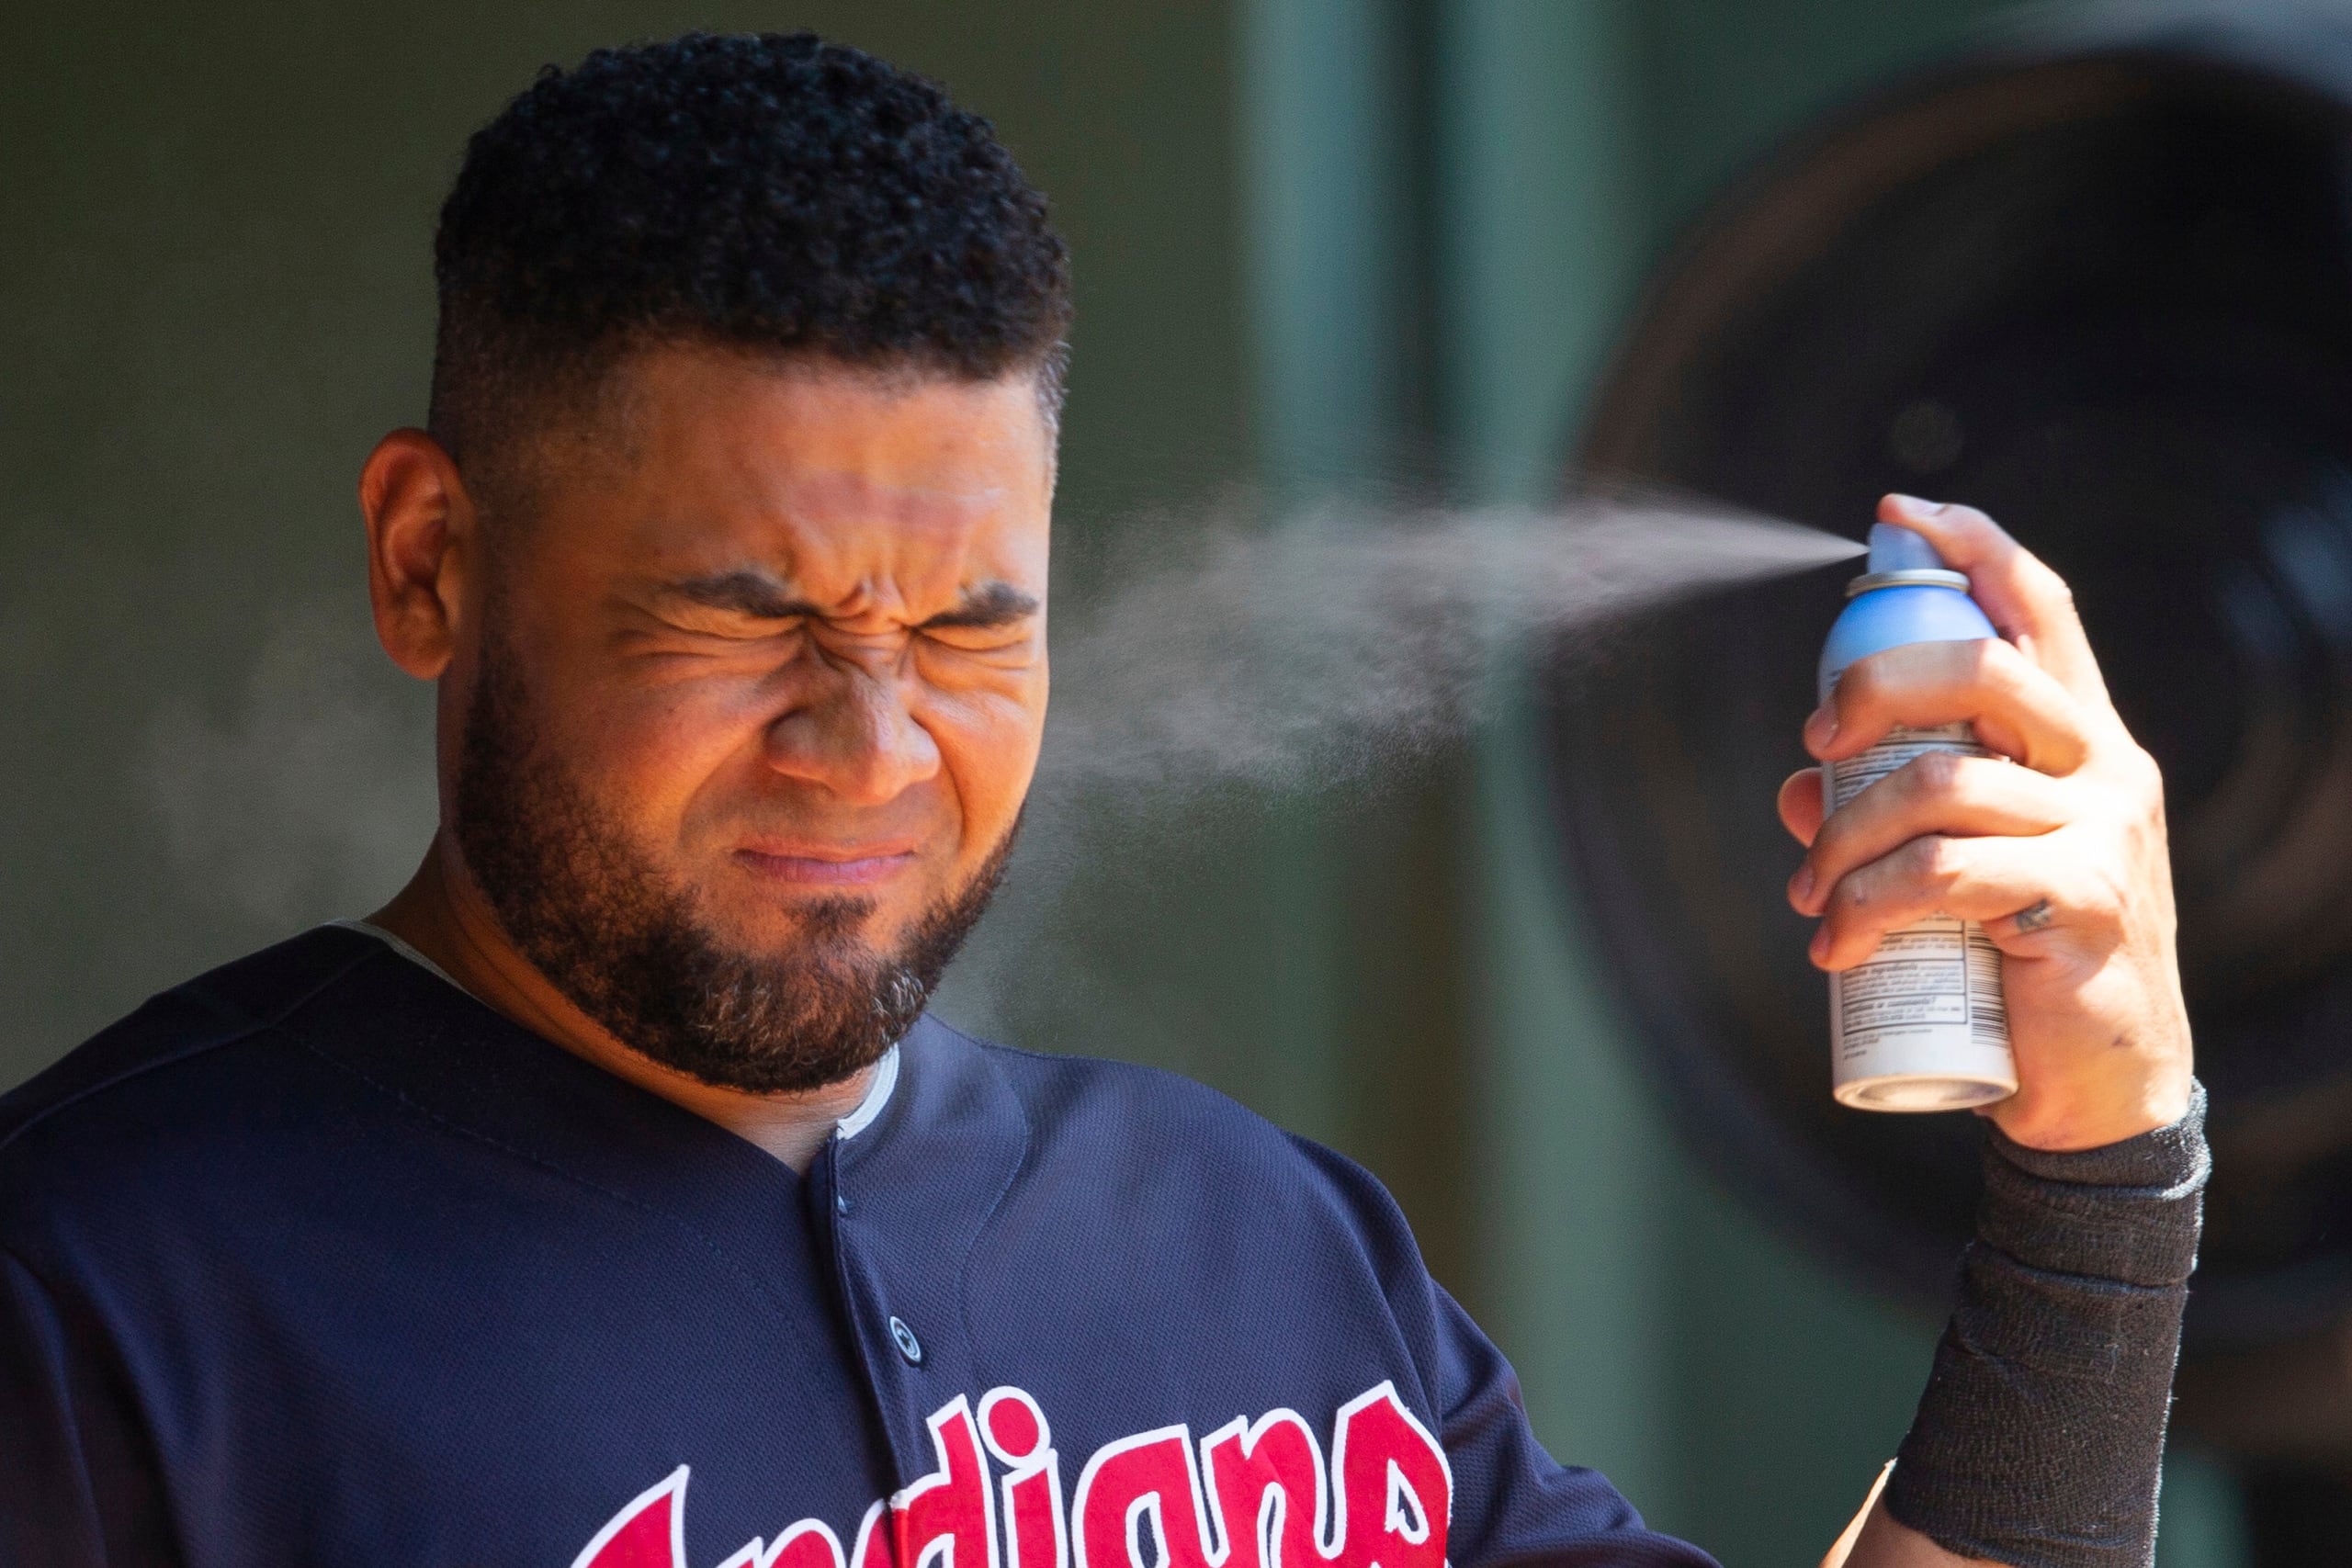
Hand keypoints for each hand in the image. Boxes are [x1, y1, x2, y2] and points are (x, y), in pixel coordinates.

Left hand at [1777, 494, 2192, 1150]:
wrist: (2098, 1088)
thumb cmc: (2023, 963)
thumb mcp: (1961, 871)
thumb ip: (1886, 815)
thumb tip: (1796, 787)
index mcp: (2080, 740)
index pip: (2040, 609)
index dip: (1971, 548)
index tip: (1899, 516)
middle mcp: (2104, 768)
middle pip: (1980, 668)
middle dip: (1874, 684)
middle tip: (1816, 739)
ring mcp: (2101, 833)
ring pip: (1939, 783)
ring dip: (1845, 835)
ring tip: (1812, 896)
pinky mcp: (2080, 903)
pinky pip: (1943, 872)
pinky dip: (1866, 904)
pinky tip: (1837, 946)